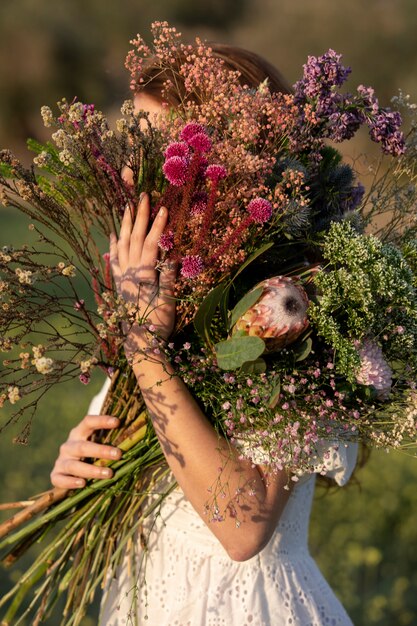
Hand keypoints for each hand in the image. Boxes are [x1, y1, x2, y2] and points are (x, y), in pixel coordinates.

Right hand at [50, 415, 121, 488]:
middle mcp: (69, 445)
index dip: (102, 421)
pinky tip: (83, 484)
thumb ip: (110, 441)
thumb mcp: (97, 445)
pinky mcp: (56, 475)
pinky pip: (60, 479)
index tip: (117, 422)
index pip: (88, 422)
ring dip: (92, 469)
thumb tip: (134, 438)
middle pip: (83, 446)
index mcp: (79, 433)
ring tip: (108, 473)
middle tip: (118, 454)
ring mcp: (61, 460)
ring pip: (74, 465)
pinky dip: (71, 482)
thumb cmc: (90, 455)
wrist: (68, 472)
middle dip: (102, 451)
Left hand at [110, 193, 176, 359]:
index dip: (157, 225)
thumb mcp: (168, 302)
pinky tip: (112, 234)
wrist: (139, 343)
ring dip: (124, 224)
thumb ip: (169, 278)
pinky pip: (113, 258)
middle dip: (138, 215)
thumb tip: (174, 256)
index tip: (163, 207)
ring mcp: (121, 276)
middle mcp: (129, 271)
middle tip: (142, 194)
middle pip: (133, 237)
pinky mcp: (118, 283)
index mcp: (143, 274)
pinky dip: (113, 244)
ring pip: (121, 244)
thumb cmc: (157, 324)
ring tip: (127, 205)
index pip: (150, 244)